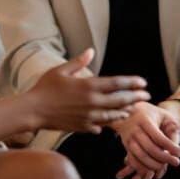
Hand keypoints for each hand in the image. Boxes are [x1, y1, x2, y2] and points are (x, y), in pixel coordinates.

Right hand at [27, 49, 148, 133]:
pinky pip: (99, 126)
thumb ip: (78, 62)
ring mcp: (88, 117)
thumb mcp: (61, 70)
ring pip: (113, 116)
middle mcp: (92, 103)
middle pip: (120, 101)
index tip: (143, 82)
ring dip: (124, 111)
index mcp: (89, 86)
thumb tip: (91, 51)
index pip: (117, 84)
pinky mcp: (82, 127)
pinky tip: (109, 123)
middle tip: (146, 96)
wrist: (33, 110)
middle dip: (135, 97)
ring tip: (132, 109)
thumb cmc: (45, 88)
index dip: (132, 83)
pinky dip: (106, 124)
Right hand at [111, 102, 179, 178]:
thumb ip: (172, 129)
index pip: (159, 137)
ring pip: (141, 157)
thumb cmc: (151, 113)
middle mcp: (135, 130)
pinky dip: (143, 168)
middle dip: (165, 158)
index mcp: (145, 120)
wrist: (128, 109)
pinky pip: (133, 161)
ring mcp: (129, 139)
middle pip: (150, 148)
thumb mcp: (164, 115)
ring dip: (155, 165)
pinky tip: (153, 169)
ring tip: (165, 165)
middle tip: (176, 162)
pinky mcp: (126, 146)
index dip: (171, 147)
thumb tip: (176, 149)